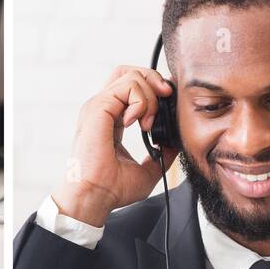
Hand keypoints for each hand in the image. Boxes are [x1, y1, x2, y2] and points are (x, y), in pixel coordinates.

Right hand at [52, 65, 176, 226]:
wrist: (95, 196)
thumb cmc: (112, 189)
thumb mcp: (146, 170)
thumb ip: (161, 153)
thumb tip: (175, 143)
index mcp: (111, 120)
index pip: (130, 87)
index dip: (152, 89)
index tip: (167, 105)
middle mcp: (103, 109)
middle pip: (129, 72)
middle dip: (154, 80)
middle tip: (166, 99)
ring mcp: (99, 106)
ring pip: (132, 76)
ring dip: (150, 97)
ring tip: (148, 124)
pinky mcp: (98, 108)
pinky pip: (128, 86)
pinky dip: (141, 101)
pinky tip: (139, 123)